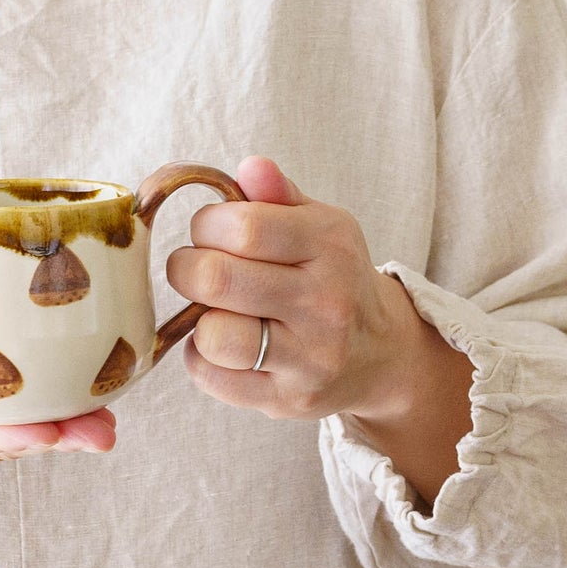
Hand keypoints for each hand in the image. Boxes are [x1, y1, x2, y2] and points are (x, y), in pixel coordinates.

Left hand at [165, 156, 472, 504]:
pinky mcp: (287, 399)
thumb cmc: (332, 279)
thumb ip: (279, 197)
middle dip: (186, 268)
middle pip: (216, 278)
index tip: (209, 232)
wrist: (380, 354)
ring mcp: (308, 357)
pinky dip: (201, 358)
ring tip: (212, 310)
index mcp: (331, 245)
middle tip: (195, 269)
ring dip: (196, 320)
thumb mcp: (320, 227)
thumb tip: (250, 167)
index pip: (242, 225)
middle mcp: (325, 302)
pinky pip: (212, 377)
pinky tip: (221, 345)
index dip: (206, 225)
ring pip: (213, 335)